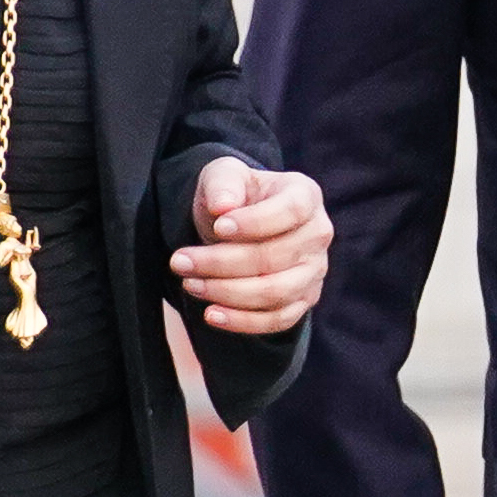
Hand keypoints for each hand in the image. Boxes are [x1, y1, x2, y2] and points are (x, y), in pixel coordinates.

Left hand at [172, 158, 330, 334]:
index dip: (254, 223)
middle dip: (221, 262)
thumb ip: (223, 183)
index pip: (290, 211)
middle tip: (179, 261)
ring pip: (274, 292)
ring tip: (190, 284)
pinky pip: (277, 320)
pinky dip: (243, 321)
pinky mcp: (304, 300)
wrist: (238, 225)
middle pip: (274, 257)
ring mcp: (314, 271)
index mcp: (306, 196)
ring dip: (227, 292)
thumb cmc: (234, 196)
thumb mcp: (223, 175)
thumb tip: (223, 207)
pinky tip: (211, 314)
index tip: (218, 227)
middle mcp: (318, 234)